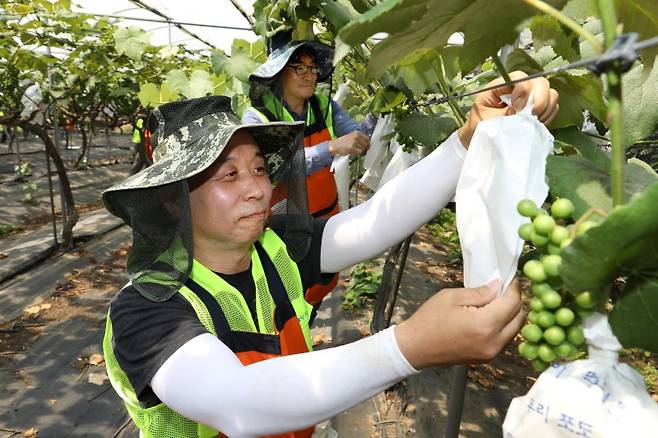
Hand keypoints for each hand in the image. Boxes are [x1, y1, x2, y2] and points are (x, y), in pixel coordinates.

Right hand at [328, 131, 369, 155]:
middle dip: (364, 148)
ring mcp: (354, 142)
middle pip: (366, 145)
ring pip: (363, 149)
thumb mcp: (352, 137)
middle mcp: (356, 136)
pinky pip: (359, 152)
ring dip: (360, 151)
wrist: (335, 146)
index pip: (367, 139)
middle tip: (359, 150)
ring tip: (354, 150)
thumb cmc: (343, 143)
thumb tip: (368, 145)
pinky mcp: (352, 148)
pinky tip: (352, 152)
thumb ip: (360, 139)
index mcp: (357, 133)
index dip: (367, 144)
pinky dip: (357, 154)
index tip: (365, 147)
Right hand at [394, 279, 524, 368]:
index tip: (509, 278)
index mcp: (485, 324)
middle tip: (504, 288)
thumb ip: (480, 292)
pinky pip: (505, 339)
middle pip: (520, 318)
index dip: (514, 288)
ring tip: (496, 302)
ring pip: (515, 330)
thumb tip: (499, 286)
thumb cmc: (430, 319)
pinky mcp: (487, 358)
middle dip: (516, 300)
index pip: (513, 303)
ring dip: (511, 314)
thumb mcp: (452, 297)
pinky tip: (490, 316)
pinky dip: (504, 326)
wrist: (416, 347)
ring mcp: (491, 353)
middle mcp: (494, 342)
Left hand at [458, 71, 558, 147]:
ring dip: (544, 109)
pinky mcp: (537, 110)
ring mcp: (529, 98)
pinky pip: (552, 108)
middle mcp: (517, 89)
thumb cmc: (478, 129)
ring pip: (550, 94)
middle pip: (540, 82)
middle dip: (540, 100)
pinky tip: (535, 125)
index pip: (520, 77)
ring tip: (531, 122)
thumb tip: (525, 114)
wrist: (478, 140)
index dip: (524, 90)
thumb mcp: (487, 122)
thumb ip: (506, 115)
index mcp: (500, 87)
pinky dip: (547, 116)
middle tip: (531, 116)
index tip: (517, 108)